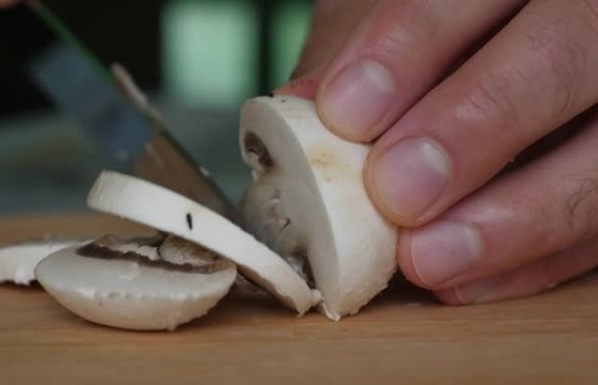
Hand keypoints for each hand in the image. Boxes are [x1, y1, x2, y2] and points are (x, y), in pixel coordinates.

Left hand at [278, 0, 597, 303]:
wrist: (502, 40)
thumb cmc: (436, 33)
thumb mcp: (382, 20)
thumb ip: (350, 54)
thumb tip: (298, 107)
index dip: (411, 49)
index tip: (347, 111)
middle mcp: (587, 22)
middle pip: (561, 57)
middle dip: (474, 125)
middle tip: (397, 192)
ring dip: (516, 216)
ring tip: (427, 258)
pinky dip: (537, 259)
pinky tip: (464, 279)